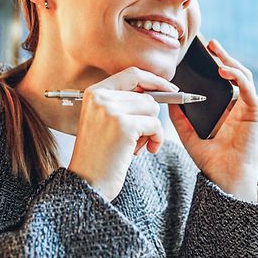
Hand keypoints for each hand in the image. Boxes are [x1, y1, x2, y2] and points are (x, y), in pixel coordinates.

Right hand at [68, 67, 177, 201]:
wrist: (87, 182)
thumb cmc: (99, 156)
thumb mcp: (104, 121)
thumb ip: (123, 103)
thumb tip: (156, 92)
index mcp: (94, 93)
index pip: (132, 74)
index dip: (154, 80)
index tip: (169, 89)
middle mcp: (100, 97)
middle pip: (146, 96)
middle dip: (149, 118)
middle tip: (139, 138)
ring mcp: (111, 110)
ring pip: (153, 109)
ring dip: (151, 130)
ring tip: (136, 146)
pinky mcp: (123, 126)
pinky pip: (155, 125)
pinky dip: (156, 139)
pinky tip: (145, 150)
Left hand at [168, 39, 257, 200]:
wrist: (224, 177)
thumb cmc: (210, 160)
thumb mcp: (188, 134)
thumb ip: (180, 117)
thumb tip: (169, 98)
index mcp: (225, 110)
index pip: (220, 81)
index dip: (212, 66)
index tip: (198, 54)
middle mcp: (238, 107)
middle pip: (232, 74)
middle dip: (221, 56)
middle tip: (209, 43)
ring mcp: (248, 109)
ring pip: (242, 76)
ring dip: (229, 61)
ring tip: (216, 51)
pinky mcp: (256, 113)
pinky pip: (248, 88)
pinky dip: (237, 76)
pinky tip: (224, 70)